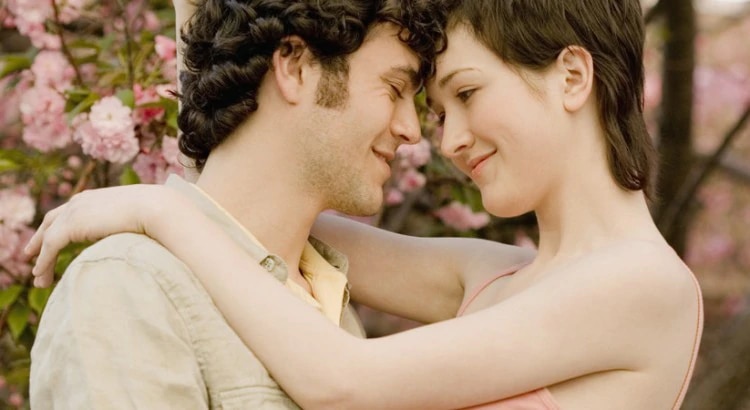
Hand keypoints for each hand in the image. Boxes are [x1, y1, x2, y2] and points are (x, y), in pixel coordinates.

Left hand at [25, 184, 182, 287]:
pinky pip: (51, 246)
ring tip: (38, 277)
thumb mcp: (137, 219)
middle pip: (52, 220)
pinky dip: (44, 261)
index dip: (59, 226)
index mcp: (96, 197)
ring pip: (49, 236)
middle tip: (31, 253)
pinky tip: (40, 275)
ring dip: (40, 257)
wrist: (157, 208)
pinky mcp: (72, 225)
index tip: (53, 239)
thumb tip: (136, 241)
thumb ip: (127, 226)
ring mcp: (75, 211)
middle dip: (40, 237)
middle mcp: (82, 201)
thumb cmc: (157, 215)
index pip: (70, 211)